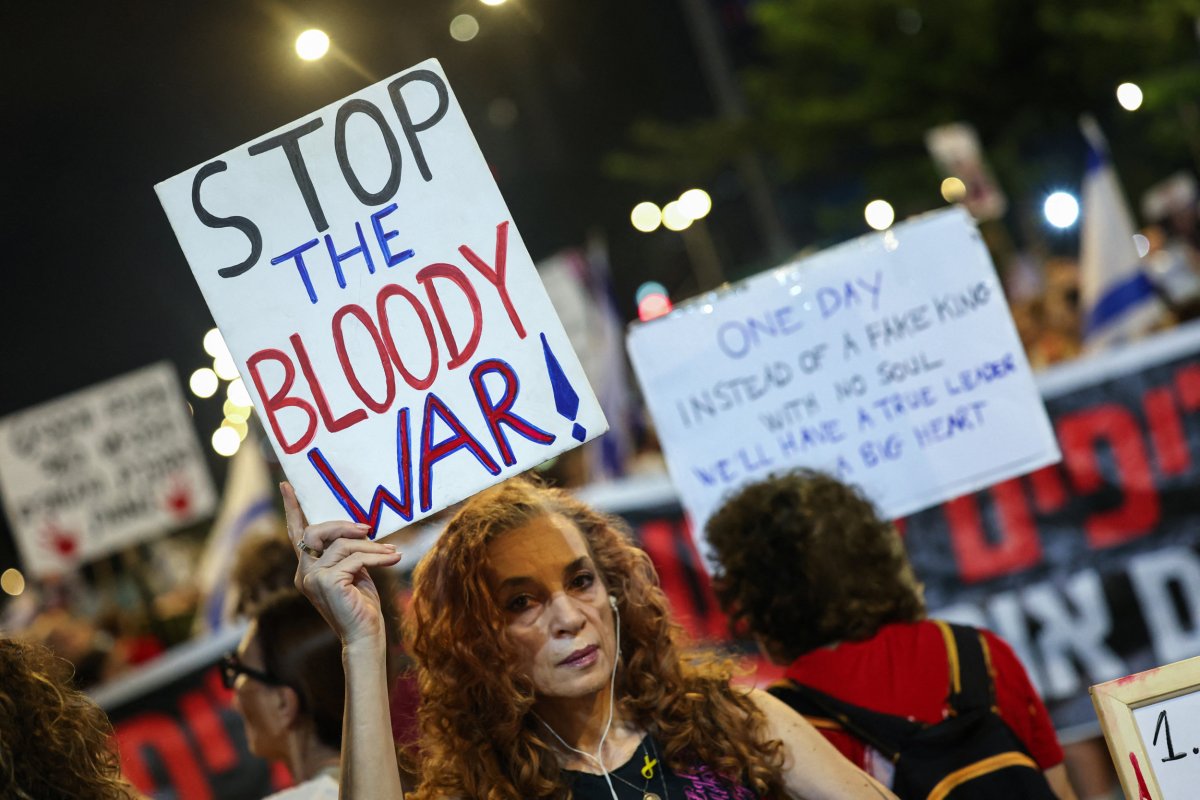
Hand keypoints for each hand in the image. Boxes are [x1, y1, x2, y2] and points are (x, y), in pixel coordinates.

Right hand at [283, 482, 401, 646]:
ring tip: (392, 552)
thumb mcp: (353, 571)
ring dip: (371, 547)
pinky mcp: (326, 582)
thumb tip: (358, 528)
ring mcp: (312, 578)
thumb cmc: (361, 604)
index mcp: (307, 569)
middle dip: (343, 525)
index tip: (287, 485)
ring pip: (342, 545)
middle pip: (316, 531)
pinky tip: (393, 560)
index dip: (292, 509)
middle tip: (369, 529)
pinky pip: (354, 558)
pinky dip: (376, 557)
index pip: (297, 534)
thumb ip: (347, 551)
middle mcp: (303, 573)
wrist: (365, 635)